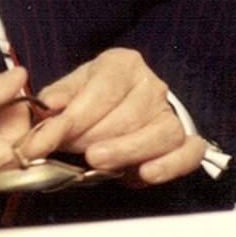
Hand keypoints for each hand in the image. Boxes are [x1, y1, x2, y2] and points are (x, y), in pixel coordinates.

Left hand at [19, 48, 206, 184]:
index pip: (102, 89)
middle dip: (93, 137)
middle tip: (69, 151)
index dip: (75, 117)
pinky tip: (146, 173)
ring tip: (97, 162)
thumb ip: (57, 97)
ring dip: (126, 151)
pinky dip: (170, 164)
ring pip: (160, 133)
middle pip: (128, 115)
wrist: (125, 105)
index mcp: (122, 63)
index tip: (49, 139)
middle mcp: (151, 84)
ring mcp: (170, 112)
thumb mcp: (72, 89)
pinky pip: (189, 152)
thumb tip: (46, 105)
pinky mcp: (185, 139)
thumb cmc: (94, 97)